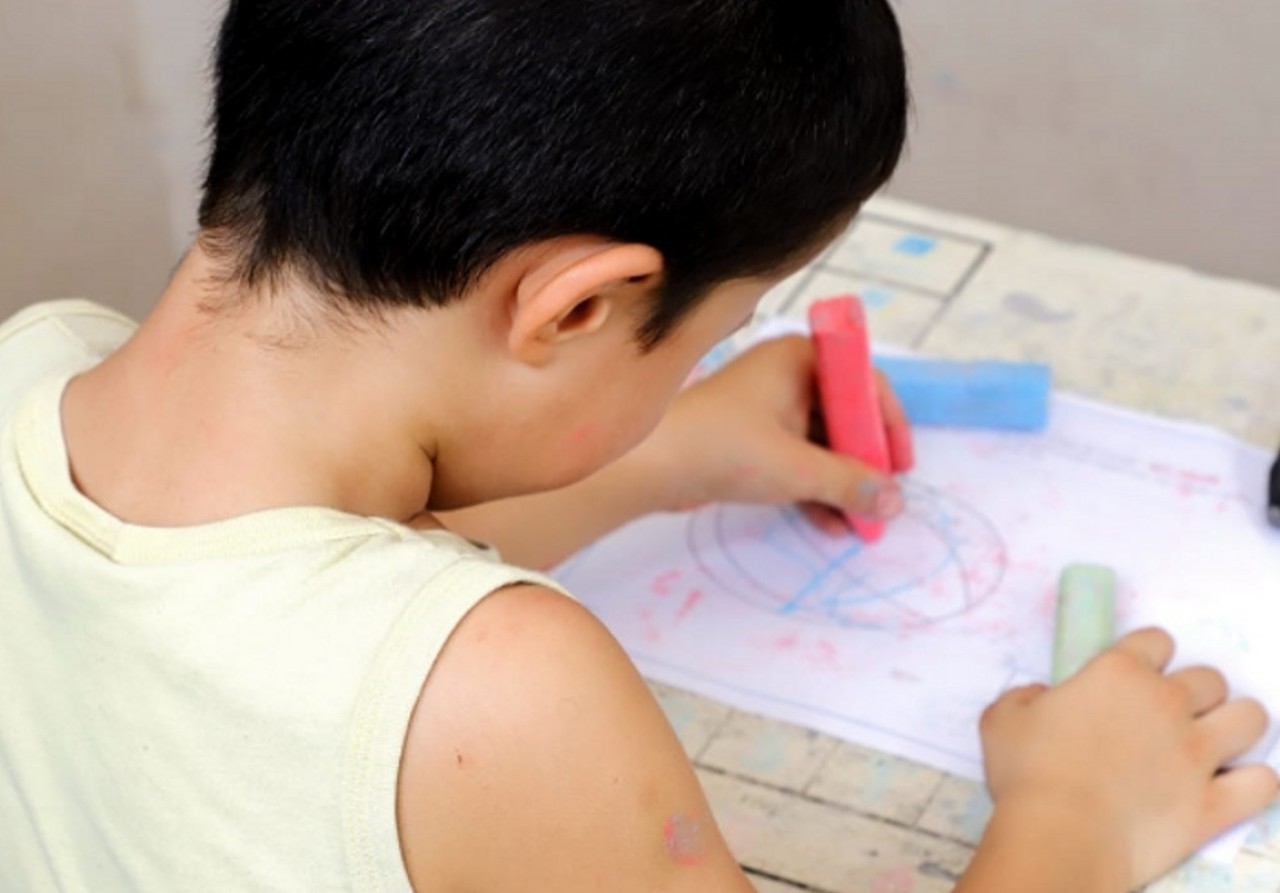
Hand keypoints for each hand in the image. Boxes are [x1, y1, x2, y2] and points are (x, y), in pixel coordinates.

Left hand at [641, 335, 913, 531]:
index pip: (864, 383)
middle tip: (882, 500)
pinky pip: (795, 457)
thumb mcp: (797, 469)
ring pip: (820, 442)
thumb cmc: (724, 448)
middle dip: (864, 463)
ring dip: (841, 482)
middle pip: (844, 416)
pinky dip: (813, 486)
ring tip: (861, 523)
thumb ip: (850, 484)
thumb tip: (896, 501)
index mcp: (800, 357)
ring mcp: (766, 405)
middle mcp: (786, 373)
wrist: (650, 465)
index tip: (901, 466)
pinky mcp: (750, 436)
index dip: (888, 425)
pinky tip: (831, 524)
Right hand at [979, 628, 1276, 888]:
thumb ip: (1022, 698)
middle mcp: (1166, 703)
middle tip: (1169, 717)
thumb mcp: (1001, 720)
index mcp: (1117, 674)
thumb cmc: (1026, 774)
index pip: (1156, 640)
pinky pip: (1261, 783)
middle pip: (1210, 678)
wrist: (1060, 835)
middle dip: (1195, 692)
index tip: (1136, 674)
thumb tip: (1038, 698)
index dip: (1149, 654)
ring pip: (1251, 719)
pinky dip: (1252, 782)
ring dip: (1236, 725)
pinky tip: (1232, 785)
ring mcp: (1197, 753)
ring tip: (1213, 742)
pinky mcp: (1213, 802)